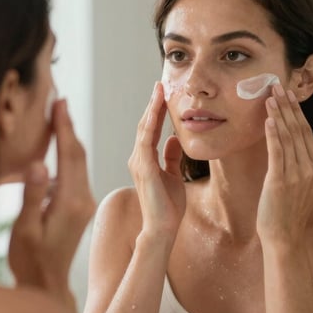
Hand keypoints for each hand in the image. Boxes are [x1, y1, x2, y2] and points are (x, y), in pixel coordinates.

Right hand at [8, 100, 94, 308]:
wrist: (47, 284)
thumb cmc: (30, 260)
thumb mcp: (26, 229)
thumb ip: (33, 197)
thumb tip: (38, 164)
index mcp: (70, 201)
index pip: (69, 155)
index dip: (63, 126)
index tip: (58, 102)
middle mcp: (83, 199)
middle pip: (78, 154)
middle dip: (68, 125)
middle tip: (59, 100)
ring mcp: (83, 202)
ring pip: (78, 162)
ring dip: (69, 138)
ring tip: (58, 114)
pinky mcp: (80, 206)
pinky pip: (75, 172)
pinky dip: (67, 154)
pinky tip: (58, 145)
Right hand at [128, 81, 185, 240]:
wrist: (163, 228)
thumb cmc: (168, 206)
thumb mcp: (174, 175)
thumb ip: (172, 157)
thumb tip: (175, 138)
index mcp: (145, 159)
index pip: (150, 129)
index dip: (156, 110)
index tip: (163, 92)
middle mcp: (138, 158)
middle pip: (144, 124)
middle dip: (153, 104)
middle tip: (161, 83)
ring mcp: (139, 163)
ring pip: (144, 129)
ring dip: (152, 109)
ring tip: (159, 90)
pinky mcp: (143, 169)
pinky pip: (146, 141)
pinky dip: (150, 125)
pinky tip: (156, 112)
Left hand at [256, 85, 312, 245]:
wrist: (285, 235)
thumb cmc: (296, 210)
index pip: (308, 132)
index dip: (297, 112)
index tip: (289, 94)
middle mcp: (310, 168)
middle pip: (298, 131)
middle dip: (287, 107)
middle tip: (277, 86)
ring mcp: (296, 175)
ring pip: (287, 138)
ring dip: (278, 116)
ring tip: (270, 97)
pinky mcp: (280, 181)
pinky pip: (277, 153)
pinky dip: (273, 135)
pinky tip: (269, 120)